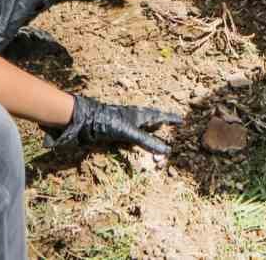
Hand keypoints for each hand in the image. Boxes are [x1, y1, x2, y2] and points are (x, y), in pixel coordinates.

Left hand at [43, 94, 182, 155]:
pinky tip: (135, 144)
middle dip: (161, 125)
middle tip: (171, 125)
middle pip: (151, 121)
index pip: (160, 116)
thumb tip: (166, 151)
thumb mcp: (129, 132)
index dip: (171, 119)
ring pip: (141, 129)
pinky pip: (130, 137)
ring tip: (157, 133)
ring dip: (149, 133)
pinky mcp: (114, 131)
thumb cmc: (107, 122)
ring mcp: (123, 124)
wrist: (83, 121)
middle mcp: (133, 118)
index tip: (182, 120)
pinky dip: (137, 141)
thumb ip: (147, 141)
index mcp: (139, 115)